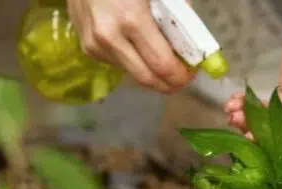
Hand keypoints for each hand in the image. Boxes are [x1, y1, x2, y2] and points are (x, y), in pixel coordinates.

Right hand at [67, 0, 193, 91]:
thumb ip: (180, 12)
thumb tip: (195, 42)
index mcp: (131, 19)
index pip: (162, 65)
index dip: (180, 75)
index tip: (191, 73)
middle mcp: (109, 37)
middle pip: (146, 78)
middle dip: (168, 83)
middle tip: (181, 77)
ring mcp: (94, 45)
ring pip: (132, 73)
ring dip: (150, 71)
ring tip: (161, 57)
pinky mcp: (87, 47)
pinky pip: (117, 63)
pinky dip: (133, 59)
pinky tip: (137, 44)